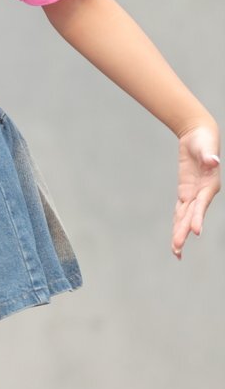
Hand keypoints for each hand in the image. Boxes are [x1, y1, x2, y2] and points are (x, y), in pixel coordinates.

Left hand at [172, 123, 220, 258]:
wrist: (199, 136)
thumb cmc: (204, 140)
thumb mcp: (205, 145)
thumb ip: (208, 155)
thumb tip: (212, 161)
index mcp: (210, 185)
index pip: (202, 204)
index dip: (198, 217)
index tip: (195, 231)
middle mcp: (203, 193)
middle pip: (192, 215)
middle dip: (184, 231)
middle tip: (177, 248)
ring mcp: (194, 194)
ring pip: (186, 217)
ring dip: (180, 233)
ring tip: (176, 252)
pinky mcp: (186, 192)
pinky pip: (181, 210)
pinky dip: (178, 223)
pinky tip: (175, 237)